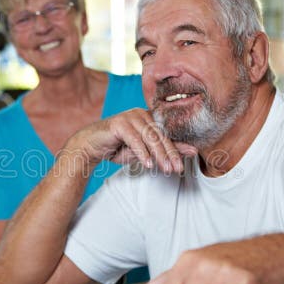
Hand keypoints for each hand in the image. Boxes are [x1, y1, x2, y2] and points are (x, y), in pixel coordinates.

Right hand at [64, 108, 196, 173]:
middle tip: (178, 168)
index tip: (189, 159)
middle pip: (160, 135)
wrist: (91, 147)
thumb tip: (192, 151)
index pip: (167, 133)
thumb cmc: (117, 148)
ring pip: (150, 137)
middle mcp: (141, 114)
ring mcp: (130, 116)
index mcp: (149, 118)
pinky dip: (142, 153)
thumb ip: (164, 150)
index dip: (178, 146)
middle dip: (170, 153)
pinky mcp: (119, 123)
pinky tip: (147, 165)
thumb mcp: (144, 152)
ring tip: (166, 169)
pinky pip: (135, 139)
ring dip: (159, 155)